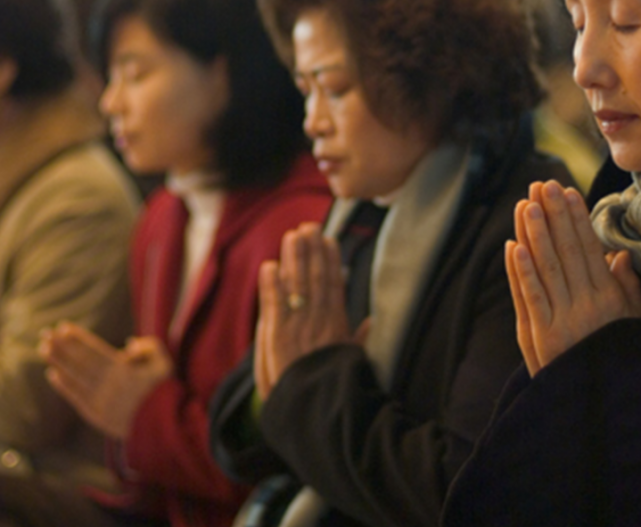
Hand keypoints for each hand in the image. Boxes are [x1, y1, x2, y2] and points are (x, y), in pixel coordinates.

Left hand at [40, 323, 172, 439]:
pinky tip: (52, 374)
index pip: (95, 350)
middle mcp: (109, 385)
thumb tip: (127, 344)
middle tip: (46, 333)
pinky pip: (76, 398)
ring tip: (44, 348)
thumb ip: (149, 347)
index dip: (78, 338)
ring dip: (58, 362)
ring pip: (75, 378)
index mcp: (124, 370)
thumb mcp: (164, 363)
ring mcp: (101, 401)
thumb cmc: (164, 392)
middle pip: (80, 361)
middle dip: (62, 346)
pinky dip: (63, 386)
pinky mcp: (97, 416)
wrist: (164, 427)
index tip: (64, 327)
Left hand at [254, 222, 350, 399]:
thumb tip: (371, 323)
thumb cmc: (336, 392)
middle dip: (311, 251)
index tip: (328, 240)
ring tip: (293, 235)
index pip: (334, 287)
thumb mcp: (353, 366)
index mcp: (337, 327)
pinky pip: (274, 305)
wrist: (317, 414)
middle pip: (314, 280)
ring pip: (296, 286)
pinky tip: (269, 266)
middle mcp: (318, 323)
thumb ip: (359, 342)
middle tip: (308, 227)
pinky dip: (271, 285)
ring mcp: (297, 328)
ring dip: (293, 259)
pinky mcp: (277, 338)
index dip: (330, 262)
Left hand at [506, 181, 640, 375]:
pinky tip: (514, 246)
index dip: (576, 219)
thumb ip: (628, 290)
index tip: (567, 192)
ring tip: (527, 204)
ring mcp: (563, 322)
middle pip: (566, 252)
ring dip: (535, 234)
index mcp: (610, 300)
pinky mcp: (542, 338)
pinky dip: (521, 272)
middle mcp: (587, 307)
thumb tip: (619, 254)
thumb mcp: (634, 326)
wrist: (605, 411)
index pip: (589, 249)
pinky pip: (531, 298)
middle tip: (543, 185)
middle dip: (554, 216)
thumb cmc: (620, 364)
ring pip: (546, 269)